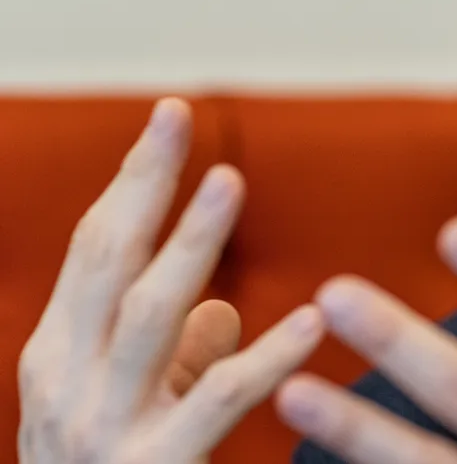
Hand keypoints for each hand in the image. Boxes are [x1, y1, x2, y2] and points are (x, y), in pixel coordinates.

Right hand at [18, 98, 325, 463]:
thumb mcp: (126, 415)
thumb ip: (172, 358)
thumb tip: (217, 304)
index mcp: (56, 358)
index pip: (93, 250)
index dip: (130, 182)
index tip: (169, 118)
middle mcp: (65, 384)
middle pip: (107, 263)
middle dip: (143, 185)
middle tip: (180, 116)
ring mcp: (103, 430)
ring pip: (148, 317)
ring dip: (190, 244)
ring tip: (232, 182)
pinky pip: (214, 405)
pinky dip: (263, 358)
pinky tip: (310, 322)